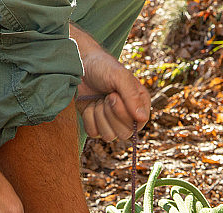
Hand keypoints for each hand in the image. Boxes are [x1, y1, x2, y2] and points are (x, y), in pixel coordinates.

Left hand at [71, 26, 149, 140]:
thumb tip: (142, 118)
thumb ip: (132, 96)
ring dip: (99, 116)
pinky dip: (88, 118)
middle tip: (106, 96)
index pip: (138, 124)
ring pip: (108, 136)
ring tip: (98, 99)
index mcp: (140, 105)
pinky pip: (93, 133)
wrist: (80, 65)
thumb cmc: (103, 67)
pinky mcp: (96, 125)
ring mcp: (111, 123)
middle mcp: (128, 117)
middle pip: (124, 134)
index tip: (113, 95)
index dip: (123, 113)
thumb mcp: (120, 77)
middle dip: (110, 114)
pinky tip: (90, 104)